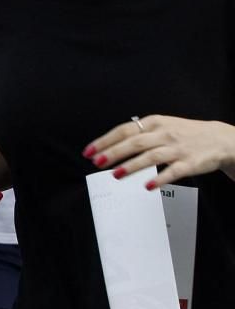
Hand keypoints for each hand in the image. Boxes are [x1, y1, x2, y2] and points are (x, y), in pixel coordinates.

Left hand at [86, 115, 234, 188]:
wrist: (220, 138)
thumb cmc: (185, 133)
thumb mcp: (162, 125)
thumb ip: (140, 133)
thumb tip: (111, 145)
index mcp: (154, 123)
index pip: (124, 130)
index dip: (105, 141)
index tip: (89, 151)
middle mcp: (164, 134)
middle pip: (134, 142)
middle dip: (113, 153)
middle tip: (96, 163)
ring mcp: (177, 148)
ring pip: (151, 156)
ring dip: (132, 166)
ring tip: (116, 175)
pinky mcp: (190, 163)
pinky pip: (172, 172)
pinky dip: (159, 178)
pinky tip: (146, 185)